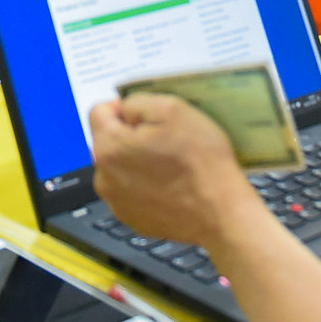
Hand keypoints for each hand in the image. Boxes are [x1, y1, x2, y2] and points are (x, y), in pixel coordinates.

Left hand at [92, 95, 264, 246]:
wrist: (221, 212)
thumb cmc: (200, 161)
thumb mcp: (171, 109)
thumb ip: (137, 102)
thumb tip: (124, 109)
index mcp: (109, 148)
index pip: (99, 112)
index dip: (125, 108)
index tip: (147, 116)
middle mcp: (104, 178)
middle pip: (110, 141)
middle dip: (132, 136)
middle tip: (166, 140)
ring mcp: (117, 202)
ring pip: (120, 167)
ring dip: (139, 161)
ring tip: (171, 164)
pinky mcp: (133, 219)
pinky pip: (132, 191)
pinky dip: (147, 184)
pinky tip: (171, 183)